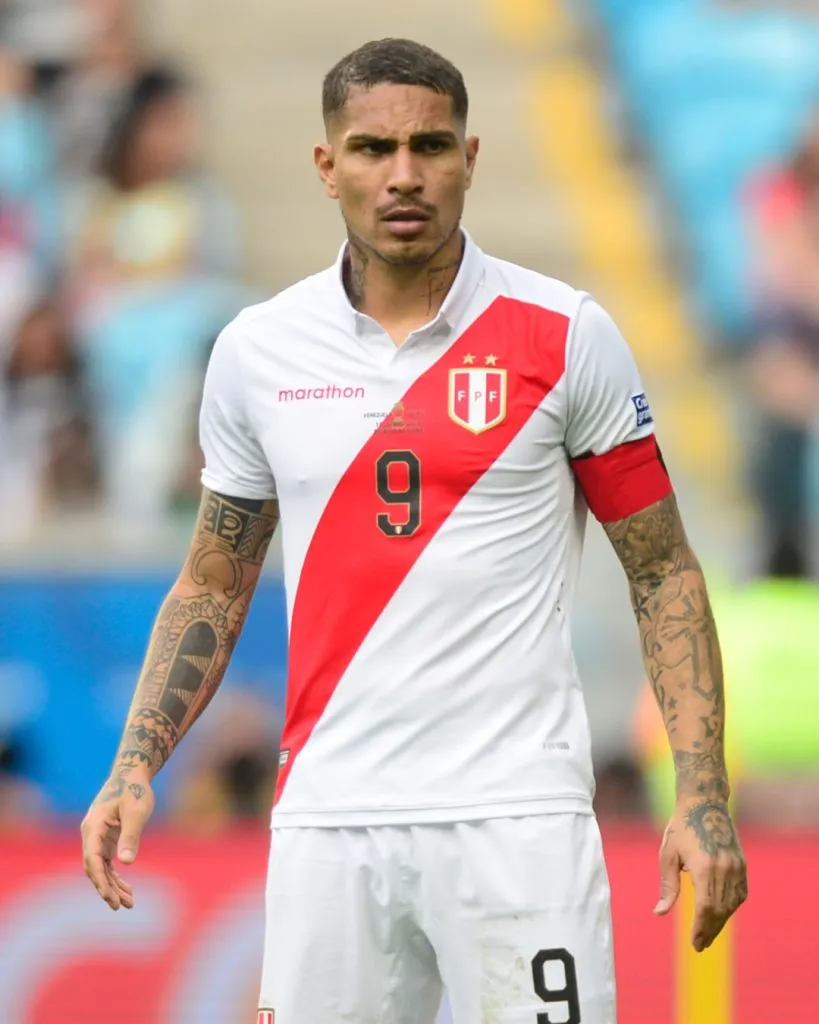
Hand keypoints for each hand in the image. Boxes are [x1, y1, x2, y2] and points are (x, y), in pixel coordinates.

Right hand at [81, 774, 154, 909]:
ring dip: (112, 885)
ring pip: (101, 868)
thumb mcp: (136, 812)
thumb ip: (131, 836)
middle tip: (121, 906)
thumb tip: (126, 863)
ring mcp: (98, 837)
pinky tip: (126, 888)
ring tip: (128, 903)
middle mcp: (91, 834)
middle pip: (94, 868)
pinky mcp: (106, 838)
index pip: (92, 860)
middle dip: (107, 888)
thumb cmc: (135, 790)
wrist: (132, 774)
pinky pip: (107, 862)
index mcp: (93, 827)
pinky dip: (116, 875)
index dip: (100, 880)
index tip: (110, 897)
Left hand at [654, 799, 747, 950]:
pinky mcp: (742, 865)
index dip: (701, 929)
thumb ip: (667, 886)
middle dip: (710, 931)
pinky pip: (739, 894)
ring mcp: (736, 867)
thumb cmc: (680, 828)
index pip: (705, 908)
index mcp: (705, 866)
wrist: (705, 805)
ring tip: (707, 935)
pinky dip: (730, 908)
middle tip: (699, 946)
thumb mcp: (668, 854)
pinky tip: (720, 916)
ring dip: (720, 922)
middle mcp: (724, 868)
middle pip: (720, 911)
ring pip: (731, 905)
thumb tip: (659, 913)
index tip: (695, 944)